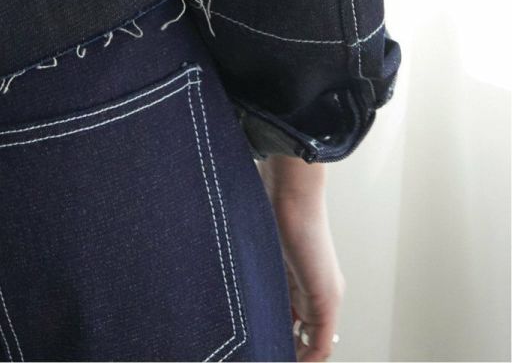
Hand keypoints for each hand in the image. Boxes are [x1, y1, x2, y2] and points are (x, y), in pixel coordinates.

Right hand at [257, 155, 343, 361]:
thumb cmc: (269, 205)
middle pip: (303, 334)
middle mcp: (315, 289)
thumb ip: (250, 262)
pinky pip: (320, 344)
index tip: (256, 346)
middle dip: (283, 348)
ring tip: (268, 358)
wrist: (290, 191)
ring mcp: (324, 295)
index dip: (278, 336)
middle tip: (259, 355)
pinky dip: (305, 358)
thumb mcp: (256, 242)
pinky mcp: (326, 299)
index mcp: (298, 276)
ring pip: (312, 342)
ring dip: (293, 354)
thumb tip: (211, 267)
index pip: (292, 318)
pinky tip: (287, 360)